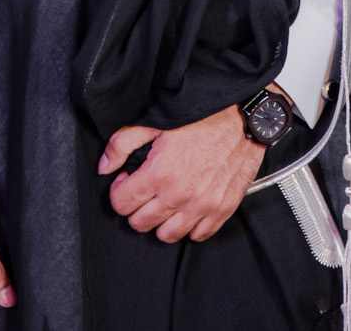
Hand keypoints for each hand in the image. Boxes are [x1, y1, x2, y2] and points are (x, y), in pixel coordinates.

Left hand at [99, 95, 273, 242]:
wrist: (246, 117)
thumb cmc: (204, 115)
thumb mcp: (155, 121)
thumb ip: (122, 143)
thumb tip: (105, 166)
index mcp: (160, 173)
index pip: (122, 204)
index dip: (120, 190)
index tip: (127, 180)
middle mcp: (181, 195)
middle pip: (141, 223)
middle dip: (136, 207)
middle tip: (145, 190)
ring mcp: (204, 205)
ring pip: (167, 235)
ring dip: (161, 220)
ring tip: (165, 201)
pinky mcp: (223, 209)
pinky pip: (198, 235)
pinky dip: (190, 226)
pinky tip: (188, 207)